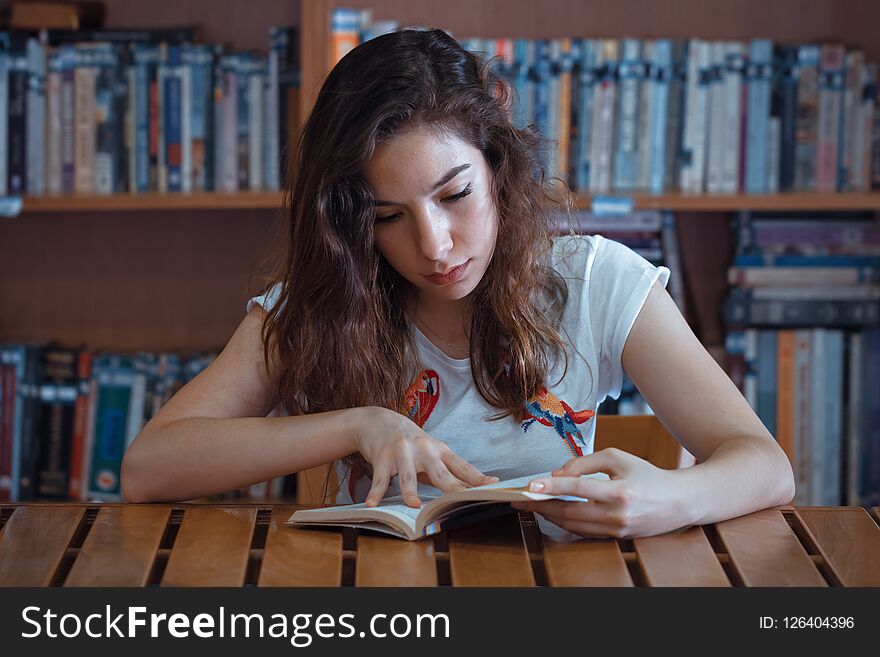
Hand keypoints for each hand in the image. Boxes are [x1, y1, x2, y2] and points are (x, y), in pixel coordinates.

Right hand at [353, 406, 497, 507]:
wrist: (379, 420)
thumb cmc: (412, 443)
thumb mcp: (432, 453)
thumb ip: (449, 472)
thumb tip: (472, 492)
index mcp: (440, 451)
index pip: (463, 467)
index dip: (478, 478)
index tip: (494, 486)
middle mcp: (424, 450)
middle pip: (440, 473)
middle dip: (451, 487)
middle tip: (462, 500)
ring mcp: (403, 452)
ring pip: (408, 476)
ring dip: (410, 491)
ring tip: (414, 505)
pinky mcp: (382, 456)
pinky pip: (379, 478)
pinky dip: (375, 493)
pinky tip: (372, 504)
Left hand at [511, 448, 688, 538]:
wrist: (679, 501)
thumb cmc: (648, 475)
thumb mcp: (618, 458)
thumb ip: (585, 463)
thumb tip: (558, 475)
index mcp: (621, 492)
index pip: (579, 489)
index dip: (553, 486)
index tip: (531, 485)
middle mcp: (618, 515)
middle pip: (571, 512)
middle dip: (542, 505)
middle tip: (520, 499)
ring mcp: (617, 530)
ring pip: (574, 526)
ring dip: (550, 515)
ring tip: (532, 505)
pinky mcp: (616, 538)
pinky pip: (584, 532)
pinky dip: (565, 522)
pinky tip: (553, 512)